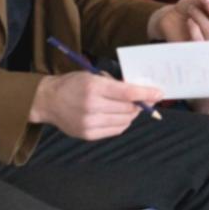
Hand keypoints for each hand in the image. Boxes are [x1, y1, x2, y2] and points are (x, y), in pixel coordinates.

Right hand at [31, 72, 163, 140]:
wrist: (48, 101)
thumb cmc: (73, 84)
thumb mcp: (92, 75)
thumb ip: (115, 83)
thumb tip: (140, 91)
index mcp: (93, 87)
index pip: (127, 92)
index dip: (147, 93)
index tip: (160, 93)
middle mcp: (91, 106)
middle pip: (128, 108)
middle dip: (141, 104)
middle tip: (147, 99)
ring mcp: (89, 123)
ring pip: (124, 121)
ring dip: (132, 114)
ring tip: (131, 107)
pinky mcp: (88, 134)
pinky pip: (115, 130)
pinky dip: (122, 123)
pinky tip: (120, 116)